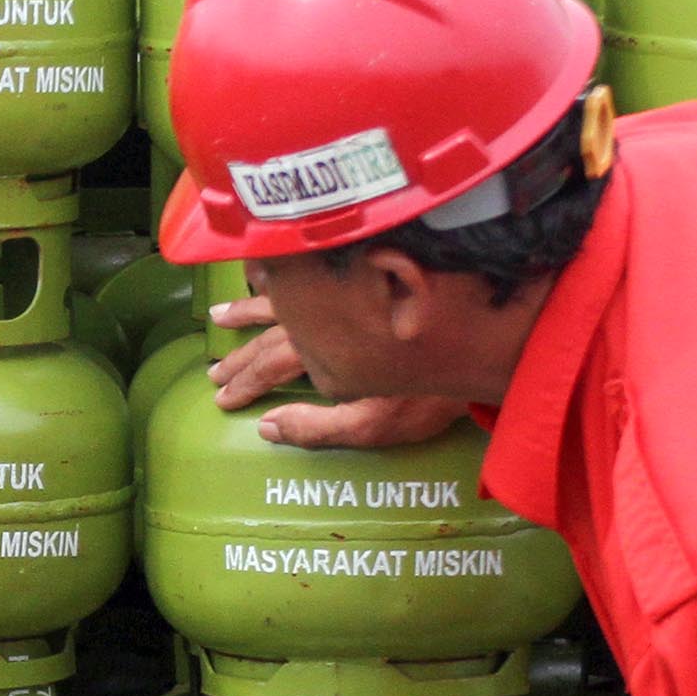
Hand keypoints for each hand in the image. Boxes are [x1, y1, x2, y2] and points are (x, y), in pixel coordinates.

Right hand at [203, 295, 469, 449]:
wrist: (482, 339)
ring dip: (250, 307)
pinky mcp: (360, 277)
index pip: (270, 366)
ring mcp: (339, 292)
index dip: (245, 385)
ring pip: (282, 295)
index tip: (222, 400)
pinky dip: (284, 270)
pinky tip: (274, 269)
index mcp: (321, 348)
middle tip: (214, 373)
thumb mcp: (374, 422)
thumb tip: (268, 428)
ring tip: (222, 314)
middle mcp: (324, 314)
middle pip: (270, 333)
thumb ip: (318, 428)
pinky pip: (309, 266)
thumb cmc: (430, 390)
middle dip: (240, 355)